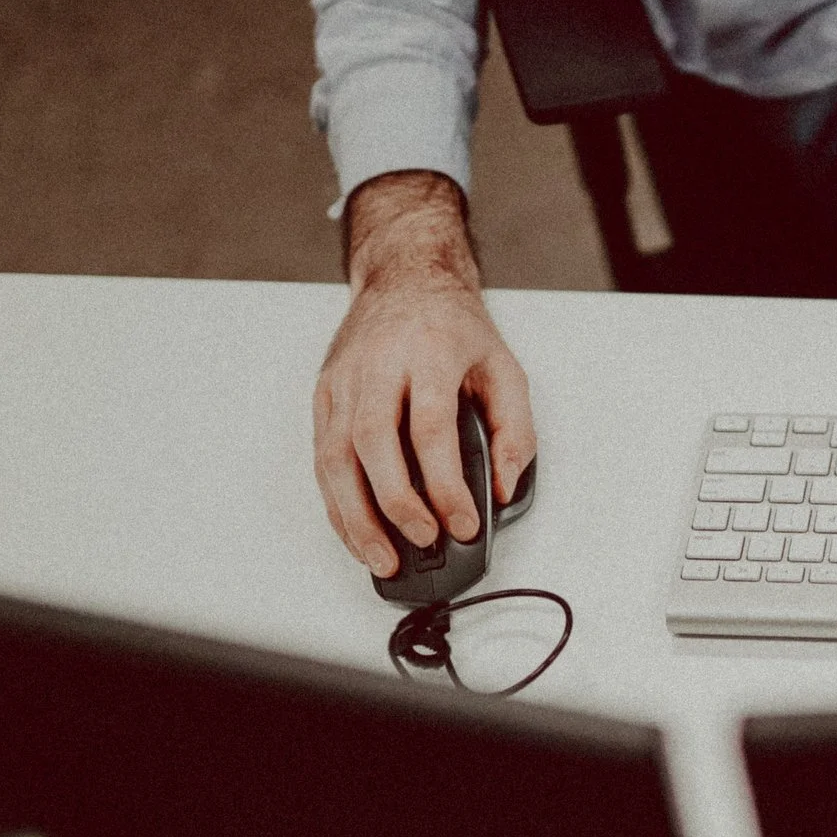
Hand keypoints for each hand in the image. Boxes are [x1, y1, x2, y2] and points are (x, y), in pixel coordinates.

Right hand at [313, 170, 536, 578]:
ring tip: (383, 558)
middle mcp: (377, 366)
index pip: (430, 428)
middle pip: (372, 444)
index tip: (462, 523)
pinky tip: (358, 533)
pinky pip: (322, 459)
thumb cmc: (453, 326)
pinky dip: (337, 504)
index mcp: (428, 353)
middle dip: (395, 504)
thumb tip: (502, 488)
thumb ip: (514, 430)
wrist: (404, 278)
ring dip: (356, 517)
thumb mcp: (504, 367)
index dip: (444, 484)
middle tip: (423, 542)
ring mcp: (343, 382)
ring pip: (334, 457)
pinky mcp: (323, 396)